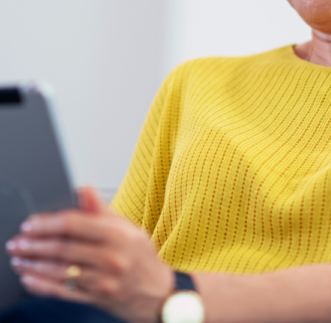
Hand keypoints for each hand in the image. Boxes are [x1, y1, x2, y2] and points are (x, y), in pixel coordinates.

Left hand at [5, 187, 173, 322]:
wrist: (156, 291)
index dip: (48, 223)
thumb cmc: (140, 255)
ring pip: (59, 271)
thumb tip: (84, 189)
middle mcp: (111, 257)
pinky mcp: (95, 298)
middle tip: (17, 242)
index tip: (31, 223)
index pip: (75, 224)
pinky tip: (29, 278)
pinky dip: (41, 285)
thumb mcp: (128, 227)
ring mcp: (103, 280)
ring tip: (18, 258)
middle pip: (63, 248)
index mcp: (119, 234)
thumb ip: (101, 210)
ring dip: (33, 265)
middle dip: (34, 245)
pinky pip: (62, 292)